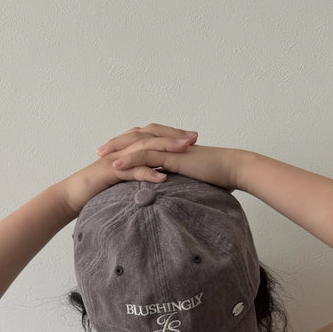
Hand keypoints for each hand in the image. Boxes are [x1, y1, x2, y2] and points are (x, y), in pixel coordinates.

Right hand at [58, 124, 198, 215]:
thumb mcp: (124, 180)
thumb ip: (139, 174)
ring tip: (184, 150)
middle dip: (174, 136)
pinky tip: (162, 178)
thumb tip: (160, 177)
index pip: (153, 136)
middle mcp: (123, 149)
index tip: (193, 138)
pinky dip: (147, 173)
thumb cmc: (97, 190)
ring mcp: (116, 159)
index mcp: (127, 150)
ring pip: (143, 149)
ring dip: (165, 148)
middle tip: (194, 138)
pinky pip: (131, 171)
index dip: (172, 135)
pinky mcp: (110, 172)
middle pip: (151, 136)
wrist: (72, 195)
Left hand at [98, 124, 240, 192]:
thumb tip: (182, 192)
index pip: (146, 143)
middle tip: (99, 151)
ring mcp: (170, 148)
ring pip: (138, 145)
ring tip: (101, 156)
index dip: (129, 146)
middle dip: (117, 144)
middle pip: (137, 139)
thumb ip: (185, 181)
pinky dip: (130, 160)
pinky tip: (117, 166)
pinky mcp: (173, 156)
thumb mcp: (197, 179)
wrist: (232, 169)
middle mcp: (168, 144)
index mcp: (172, 147)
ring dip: (118, 149)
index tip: (113, 153)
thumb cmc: (220, 176)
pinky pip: (148, 156)